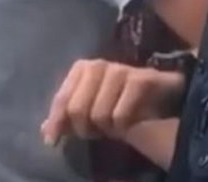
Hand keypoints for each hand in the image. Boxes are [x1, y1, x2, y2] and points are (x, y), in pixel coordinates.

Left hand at [41, 60, 184, 145]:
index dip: (56, 123)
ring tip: (114, 127)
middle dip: (84, 129)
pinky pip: (120, 116)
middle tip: (95, 134)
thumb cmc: (122, 102)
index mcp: (83, 68)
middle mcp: (99, 64)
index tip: (52, 143)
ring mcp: (121, 70)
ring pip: (99, 114)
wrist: (163, 96)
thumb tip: (44, 130)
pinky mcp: (141, 79)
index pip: (61, 100)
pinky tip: (130, 124)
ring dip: (106, 129)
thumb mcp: (91, 111)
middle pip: (77, 110)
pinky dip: (122, 126)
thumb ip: (68, 117)